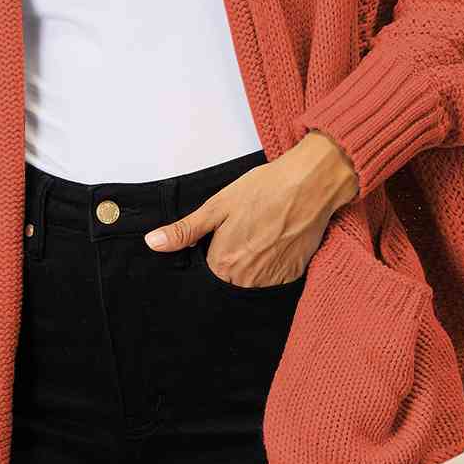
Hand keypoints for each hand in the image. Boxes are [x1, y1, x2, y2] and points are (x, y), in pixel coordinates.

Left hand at [142, 131, 358, 286]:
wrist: (310, 184)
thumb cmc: (263, 189)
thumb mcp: (218, 205)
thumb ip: (185, 230)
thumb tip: (153, 244)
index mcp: (224, 263)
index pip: (207, 271)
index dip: (213, 250)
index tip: (224, 234)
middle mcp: (247, 279)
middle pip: (230, 277)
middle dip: (234, 257)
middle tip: (247, 228)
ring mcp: (273, 279)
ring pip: (253, 279)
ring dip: (254, 261)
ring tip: (264, 231)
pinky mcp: (294, 275)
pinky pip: (276, 277)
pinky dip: (275, 261)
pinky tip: (279, 238)